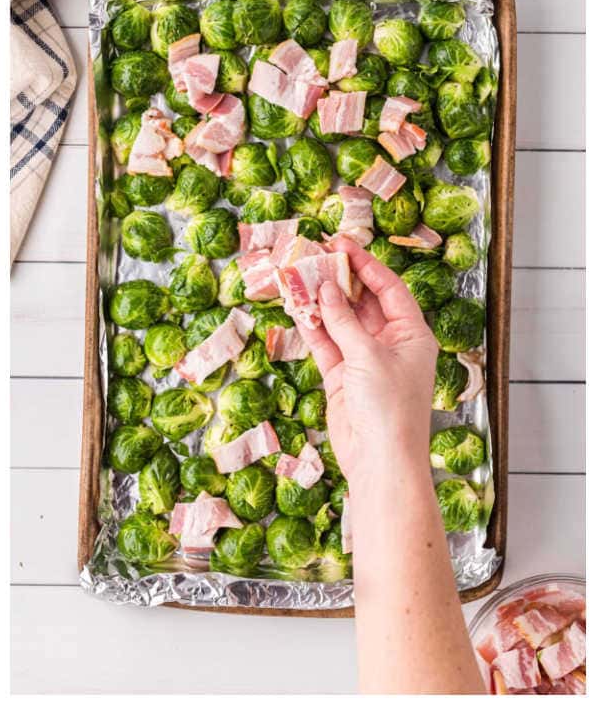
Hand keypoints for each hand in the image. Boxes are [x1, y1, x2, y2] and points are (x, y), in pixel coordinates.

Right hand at [295, 244, 436, 491]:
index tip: (342, 244)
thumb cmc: (390, 408)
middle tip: (316, 255)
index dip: (366, 265)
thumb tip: (325, 288)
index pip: (389, 289)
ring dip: (320, 301)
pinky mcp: (342, 378)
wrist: (380, 463)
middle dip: (339, 279)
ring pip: (340, 321)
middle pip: (363, 301)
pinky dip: (311, 327)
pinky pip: (325, 344)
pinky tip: (296, 308)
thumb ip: (344, 321)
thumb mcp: (369, 356)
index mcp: (411, 335)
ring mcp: (364, 361)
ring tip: (298, 275)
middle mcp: (389, 344)